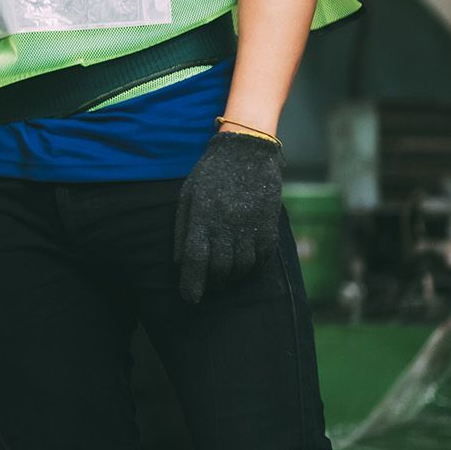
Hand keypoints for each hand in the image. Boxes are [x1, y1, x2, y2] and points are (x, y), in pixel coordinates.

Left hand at [173, 131, 283, 303]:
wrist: (247, 152)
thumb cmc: (211, 175)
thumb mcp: (188, 196)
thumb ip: (184, 229)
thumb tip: (180, 263)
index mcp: (202, 216)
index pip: (196, 258)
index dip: (192, 282)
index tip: (189, 298)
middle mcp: (226, 225)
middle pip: (220, 268)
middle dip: (212, 284)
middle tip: (209, 287)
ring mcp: (250, 226)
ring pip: (242, 267)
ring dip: (233, 278)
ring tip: (226, 278)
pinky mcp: (269, 226)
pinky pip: (263, 258)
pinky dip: (254, 269)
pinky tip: (247, 267)